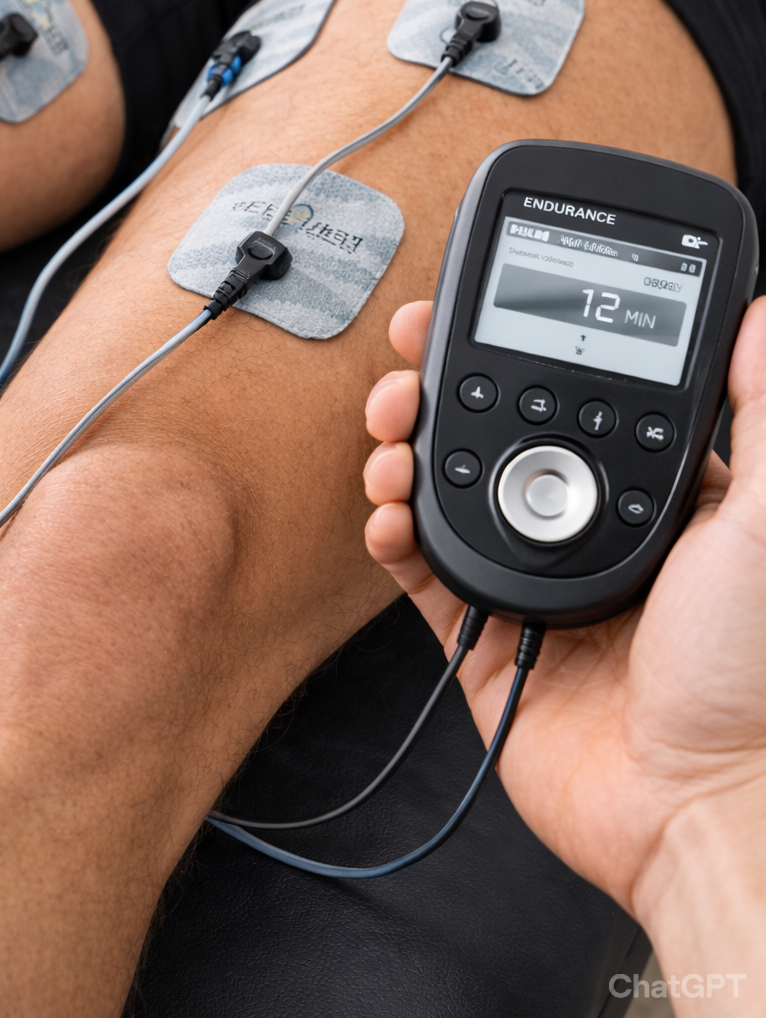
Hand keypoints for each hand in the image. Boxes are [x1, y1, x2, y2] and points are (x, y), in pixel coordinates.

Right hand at [362, 299, 765, 967]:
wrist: (696, 803)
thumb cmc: (748, 678)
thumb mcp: (762, 526)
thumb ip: (760, 415)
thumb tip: (760, 317)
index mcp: (647, 492)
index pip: (566, 395)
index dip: (512, 351)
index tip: (471, 313)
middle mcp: (582, 526)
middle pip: (491, 434)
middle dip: (438, 391)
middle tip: (406, 365)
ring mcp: (530, 580)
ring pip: (446, 492)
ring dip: (405, 453)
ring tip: (391, 438)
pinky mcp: (484, 638)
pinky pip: (422, 571)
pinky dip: (394, 534)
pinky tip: (389, 513)